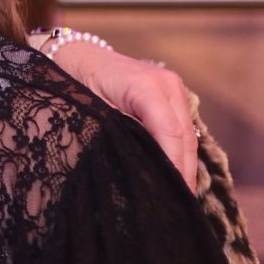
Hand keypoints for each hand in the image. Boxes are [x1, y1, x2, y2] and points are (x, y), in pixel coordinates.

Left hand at [47, 40, 197, 189]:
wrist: (76, 57)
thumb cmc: (76, 85)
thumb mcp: (91, 113)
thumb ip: (116, 136)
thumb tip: (135, 170)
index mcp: (145, 86)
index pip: (168, 132)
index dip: (173, 166)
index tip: (173, 194)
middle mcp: (166, 84)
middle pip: (183, 137)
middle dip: (183, 172)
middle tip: (179, 206)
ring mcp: (173, 87)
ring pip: (187, 135)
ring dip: (186, 165)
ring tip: (179, 197)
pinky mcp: (173, 94)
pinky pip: (182, 128)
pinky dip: (180, 152)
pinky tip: (176, 175)